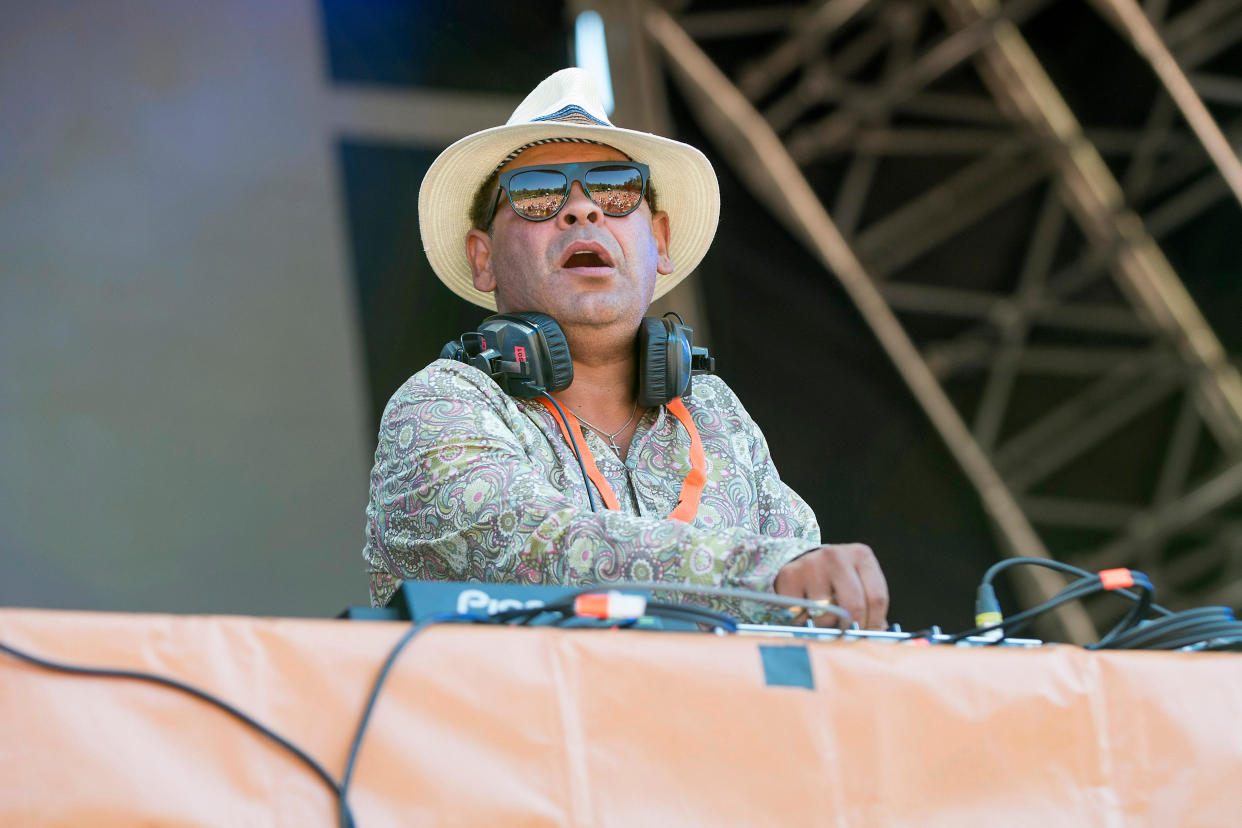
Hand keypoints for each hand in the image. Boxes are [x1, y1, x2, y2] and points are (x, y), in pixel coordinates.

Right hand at [773, 543, 888, 629]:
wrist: (802, 561)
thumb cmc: (837, 579)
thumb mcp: (858, 583)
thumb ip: (870, 607)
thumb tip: (877, 635)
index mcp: (861, 556)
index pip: (876, 598)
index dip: (874, 623)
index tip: (868, 635)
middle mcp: (836, 556)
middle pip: (854, 606)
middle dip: (852, 629)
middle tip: (847, 635)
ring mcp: (811, 564)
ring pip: (825, 615)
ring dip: (825, 626)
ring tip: (824, 619)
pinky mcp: (789, 576)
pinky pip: (800, 615)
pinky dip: (803, 621)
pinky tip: (805, 612)